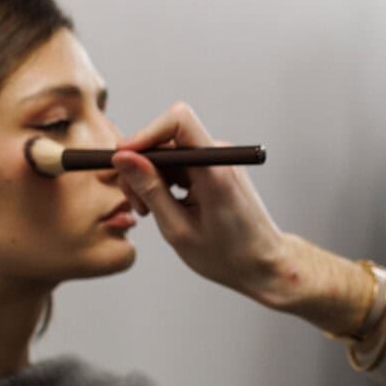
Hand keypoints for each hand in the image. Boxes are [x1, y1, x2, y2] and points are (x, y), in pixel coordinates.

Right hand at [112, 103, 292, 303]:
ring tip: (149, 212)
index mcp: (215, 170)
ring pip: (169, 153)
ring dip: (151, 178)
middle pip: (167, 139)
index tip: (122, 160)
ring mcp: (219, 161)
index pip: (178, 121)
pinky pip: (180, 164)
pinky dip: (165, 182)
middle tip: (135, 205)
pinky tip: (163, 208)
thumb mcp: (178, 229)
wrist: (263, 264)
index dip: (145, 134)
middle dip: (141, 167)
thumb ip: (150, 190)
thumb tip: (123, 158)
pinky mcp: (215, 169)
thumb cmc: (227, 255)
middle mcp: (220, 157)